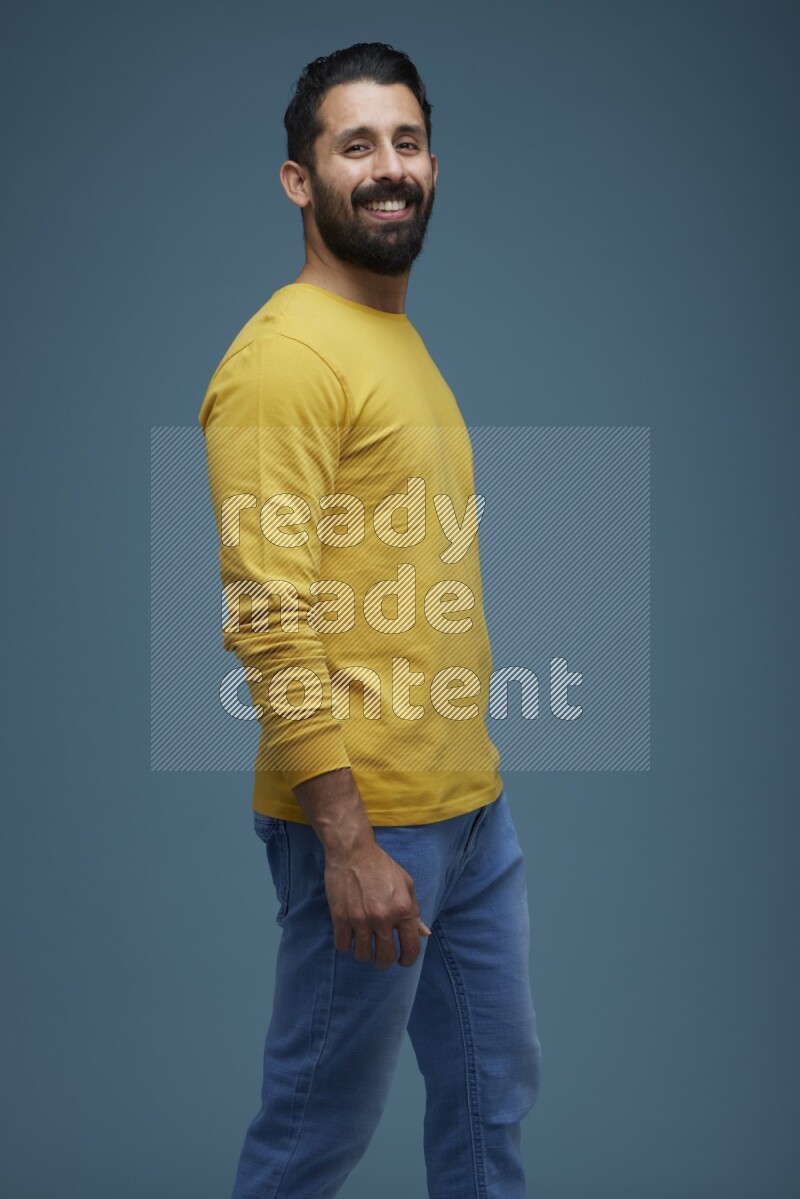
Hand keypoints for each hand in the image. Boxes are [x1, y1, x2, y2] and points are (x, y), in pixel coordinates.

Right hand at [324, 838, 431, 969]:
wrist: (352, 851)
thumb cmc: (381, 866)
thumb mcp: (405, 884)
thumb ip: (415, 911)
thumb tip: (424, 934)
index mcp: (403, 909)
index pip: (410, 947)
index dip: (408, 960)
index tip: (403, 962)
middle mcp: (383, 917)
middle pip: (384, 958)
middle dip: (384, 963)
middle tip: (381, 958)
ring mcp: (360, 919)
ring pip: (362, 955)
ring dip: (364, 953)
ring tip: (364, 943)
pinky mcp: (340, 917)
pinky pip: (343, 946)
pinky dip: (346, 945)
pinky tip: (350, 935)